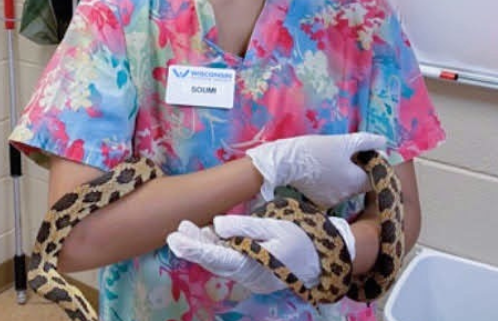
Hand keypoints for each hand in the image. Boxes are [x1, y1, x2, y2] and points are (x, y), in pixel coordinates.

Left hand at [166, 215, 355, 293]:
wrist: (322, 259)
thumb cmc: (300, 240)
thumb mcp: (275, 228)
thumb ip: (245, 227)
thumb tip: (217, 224)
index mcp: (251, 265)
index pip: (215, 257)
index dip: (193, 247)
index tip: (175, 237)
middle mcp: (246, 273)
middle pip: (213, 260)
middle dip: (193, 246)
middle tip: (176, 231)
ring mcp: (248, 272)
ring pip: (219, 258)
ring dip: (203, 244)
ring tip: (187, 228)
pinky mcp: (252, 267)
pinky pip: (229, 257)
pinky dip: (217, 246)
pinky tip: (207, 233)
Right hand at [246, 132, 386, 207]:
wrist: (284, 163)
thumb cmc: (314, 151)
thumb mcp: (343, 142)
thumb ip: (367, 141)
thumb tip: (385, 142)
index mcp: (356, 181)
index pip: (376, 174)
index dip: (373, 161)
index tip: (365, 150)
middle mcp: (347, 195)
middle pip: (362, 180)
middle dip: (359, 166)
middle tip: (349, 151)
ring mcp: (333, 200)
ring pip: (348, 185)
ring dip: (346, 173)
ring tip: (333, 158)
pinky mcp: (320, 201)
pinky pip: (334, 189)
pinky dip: (333, 180)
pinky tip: (322, 169)